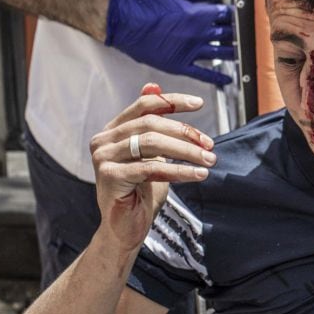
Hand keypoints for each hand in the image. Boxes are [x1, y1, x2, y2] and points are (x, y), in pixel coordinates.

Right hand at [88, 83, 216, 253]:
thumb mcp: (152, 154)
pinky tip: (198, 175)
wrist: (126, 229)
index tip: (200, 104)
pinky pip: (151, 167)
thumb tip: (154, 85)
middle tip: (210, 145)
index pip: (144, 105)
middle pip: (151, 124)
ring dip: (187, 151)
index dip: (172, 101)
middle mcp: (103, 140)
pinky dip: (179, 170)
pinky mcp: (109, 176)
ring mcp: (103, 158)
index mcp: (113, 130)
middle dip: (186, 133)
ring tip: (209, 160)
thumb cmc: (141, 192)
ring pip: (152, 143)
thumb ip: (153, 124)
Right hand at [105, 0, 236, 84]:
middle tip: (246, 33)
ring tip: (244, 53)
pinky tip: (227, 80)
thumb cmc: (148, 7)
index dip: (236, 14)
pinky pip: (203, 74)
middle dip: (239, 33)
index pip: (227, 14)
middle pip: (228, 34)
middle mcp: (199, 34)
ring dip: (235, 53)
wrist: (126, 24)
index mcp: (199, 15)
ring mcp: (191, 51)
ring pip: (222, 54)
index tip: (241, 15)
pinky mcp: (181, 65)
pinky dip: (217, 78)